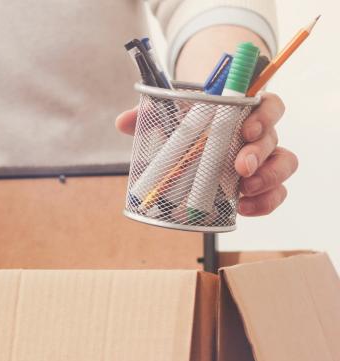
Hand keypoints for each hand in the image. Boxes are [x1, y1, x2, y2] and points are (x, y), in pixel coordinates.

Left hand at [115, 92, 296, 215]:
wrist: (192, 142)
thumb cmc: (187, 123)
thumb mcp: (169, 116)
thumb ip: (148, 116)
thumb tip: (123, 122)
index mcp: (244, 111)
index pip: (269, 105)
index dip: (265, 116)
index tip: (247, 129)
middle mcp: (259, 134)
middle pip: (274, 138)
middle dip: (260, 154)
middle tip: (240, 167)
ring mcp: (262, 159)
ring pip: (284, 165)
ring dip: (268, 179)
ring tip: (244, 191)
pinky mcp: (258, 184)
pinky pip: (274, 193)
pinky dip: (264, 203)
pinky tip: (245, 209)